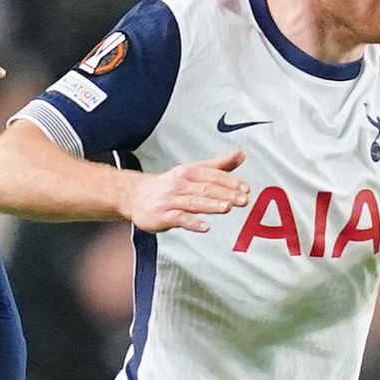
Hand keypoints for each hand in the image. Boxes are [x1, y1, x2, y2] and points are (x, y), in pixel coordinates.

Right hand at [119, 149, 250, 232]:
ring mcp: (170, 200)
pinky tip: (204, 227)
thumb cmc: (170, 185)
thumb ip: (219, 164)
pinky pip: (178, 218)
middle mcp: (180, 184)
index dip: (230, 181)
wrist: (134, 195)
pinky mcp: (162, 215)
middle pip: (206, 188)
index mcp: (189, 172)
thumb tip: (241, 153)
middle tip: (244, 200)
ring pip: (193, 202)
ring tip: (227, 208)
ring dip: (211, 205)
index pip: (212, 175)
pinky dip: (192, 222)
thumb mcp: (193, 171)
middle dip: (226, 194)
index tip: (246, 188)